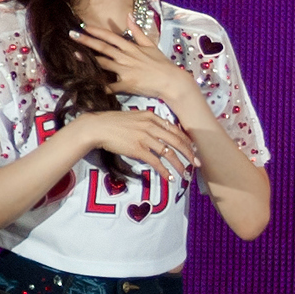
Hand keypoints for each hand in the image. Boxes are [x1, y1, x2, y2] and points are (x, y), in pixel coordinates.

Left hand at [69, 19, 193, 103]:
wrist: (172, 81)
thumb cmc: (162, 64)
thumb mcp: (151, 45)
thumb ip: (137, 31)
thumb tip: (129, 15)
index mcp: (131, 48)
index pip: (111, 37)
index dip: (96, 31)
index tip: (84, 27)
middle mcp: (126, 57)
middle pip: (103, 48)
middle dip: (86, 41)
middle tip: (71, 35)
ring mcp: (126, 71)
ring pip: (103, 63)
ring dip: (88, 59)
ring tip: (74, 54)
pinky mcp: (127, 84)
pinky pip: (110, 85)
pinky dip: (100, 85)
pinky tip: (88, 84)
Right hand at [74, 109, 196, 181]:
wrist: (97, 127)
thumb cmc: (114, 122)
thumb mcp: (135, 116)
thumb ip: (149, 122)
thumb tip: (162, 132)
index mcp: (152, 116)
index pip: (175, 130)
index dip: (187, 141)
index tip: (194, 149)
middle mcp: (151, 126)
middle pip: (177, 141)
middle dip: (189, 154)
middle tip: (197, 163)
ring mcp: (145, 137)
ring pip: (169, 153)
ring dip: (179, 165)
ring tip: (185, 173)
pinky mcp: (137, 149)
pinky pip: (156, 162)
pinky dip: (164, 171)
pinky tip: (169, 177)